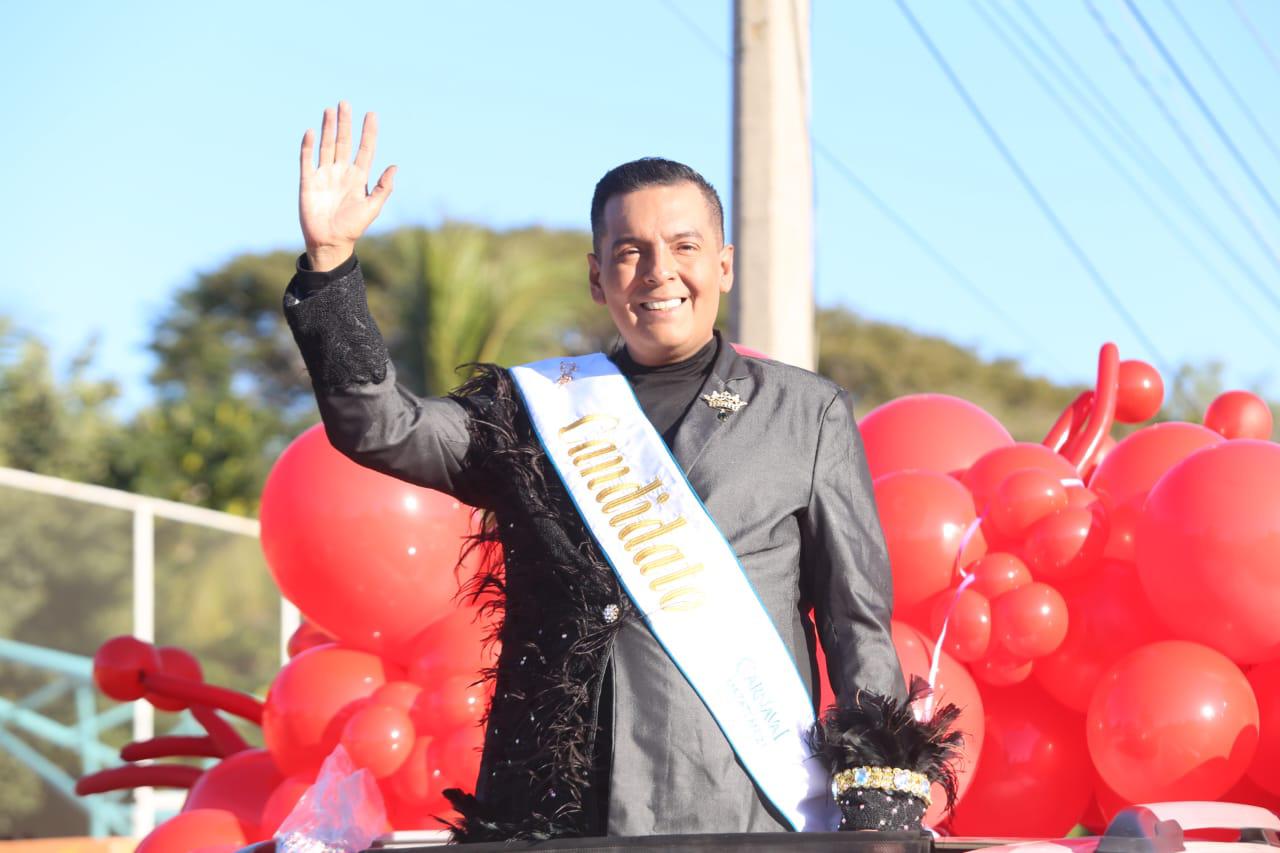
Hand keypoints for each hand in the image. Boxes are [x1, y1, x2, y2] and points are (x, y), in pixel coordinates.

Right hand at [299, 101, 395, 270]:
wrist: (330, 242)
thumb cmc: (353, 228)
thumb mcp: (372, 208)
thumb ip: (383, 187)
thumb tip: (395, 166)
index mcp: (358, 178)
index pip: (364, 149)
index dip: (368, 132)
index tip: (372, 114)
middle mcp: (341, 172)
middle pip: (344, 142)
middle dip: (345, 123)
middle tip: (345, 103)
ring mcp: (324, 175)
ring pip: (327, 146)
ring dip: (328, 128)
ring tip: (330, 110)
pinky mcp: (308, 181)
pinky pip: (307, 160)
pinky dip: (308, 146)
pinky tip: (311, 132)